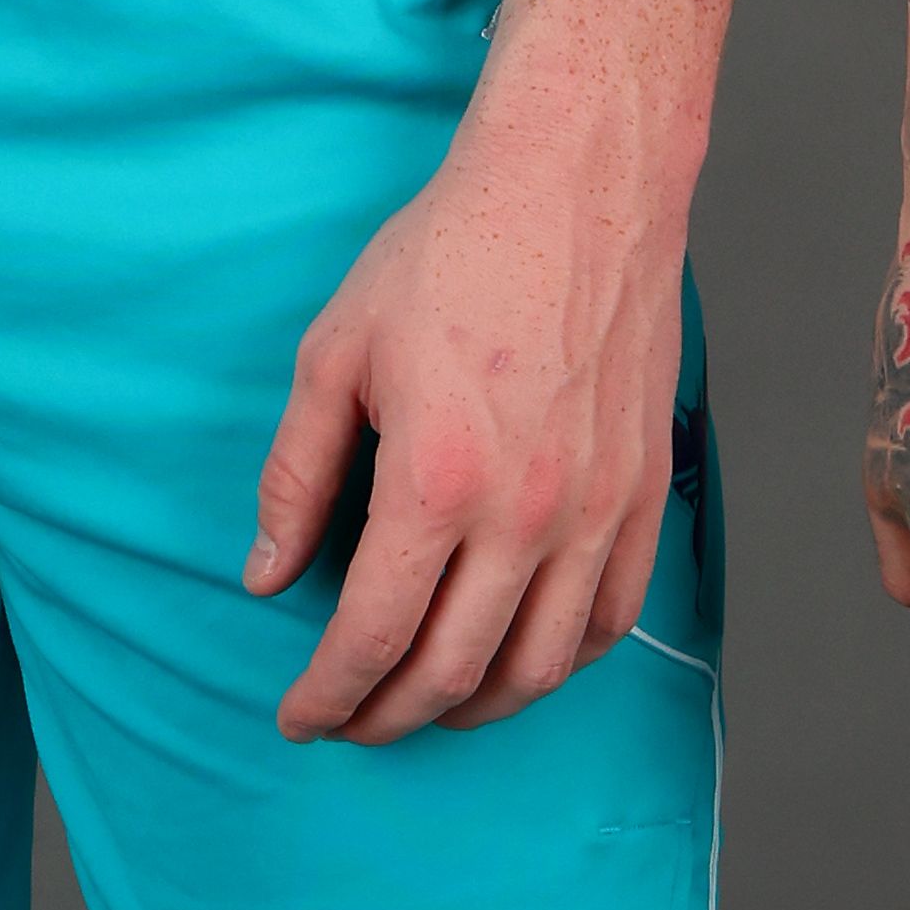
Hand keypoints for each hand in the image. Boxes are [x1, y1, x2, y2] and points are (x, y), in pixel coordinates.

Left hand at [250, 65, 684, 739]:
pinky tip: (515, 658)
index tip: (298, 717)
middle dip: (387, 717)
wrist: (578, 187)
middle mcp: (527, 513)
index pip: (372, 636)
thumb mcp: (335, 354)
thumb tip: (266, 575)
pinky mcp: (643, 495)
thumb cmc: (449, 255)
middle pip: (452, 671)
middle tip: (349, 722)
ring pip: (539, 667)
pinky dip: (557, 663)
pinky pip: (608, 620)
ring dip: (474, 708)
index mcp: (437, 480)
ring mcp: (598, 510)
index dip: (327, 696)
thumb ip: (297, 476)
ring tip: (426, 704)